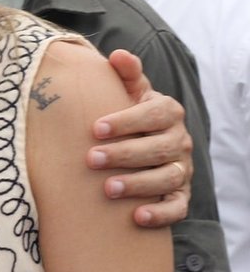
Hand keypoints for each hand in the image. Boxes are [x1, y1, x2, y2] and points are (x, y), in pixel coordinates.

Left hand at [86, 49, 190, 227]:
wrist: (142, 143)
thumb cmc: (128, 114)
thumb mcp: (128, 92)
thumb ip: (125, 74)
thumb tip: (117, 55)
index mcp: (168, 112)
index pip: (155, 114)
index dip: (127, 121)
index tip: (95, 128)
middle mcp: (179, 141)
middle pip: (159, 148)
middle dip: (124, 154)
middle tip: (90, 159)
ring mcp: (181, 169)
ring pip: (167, 178)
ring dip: (138, 184)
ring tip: (107, 189)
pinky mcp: (180, 195)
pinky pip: (177, 208)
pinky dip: (160, 213)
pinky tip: (136, 216)